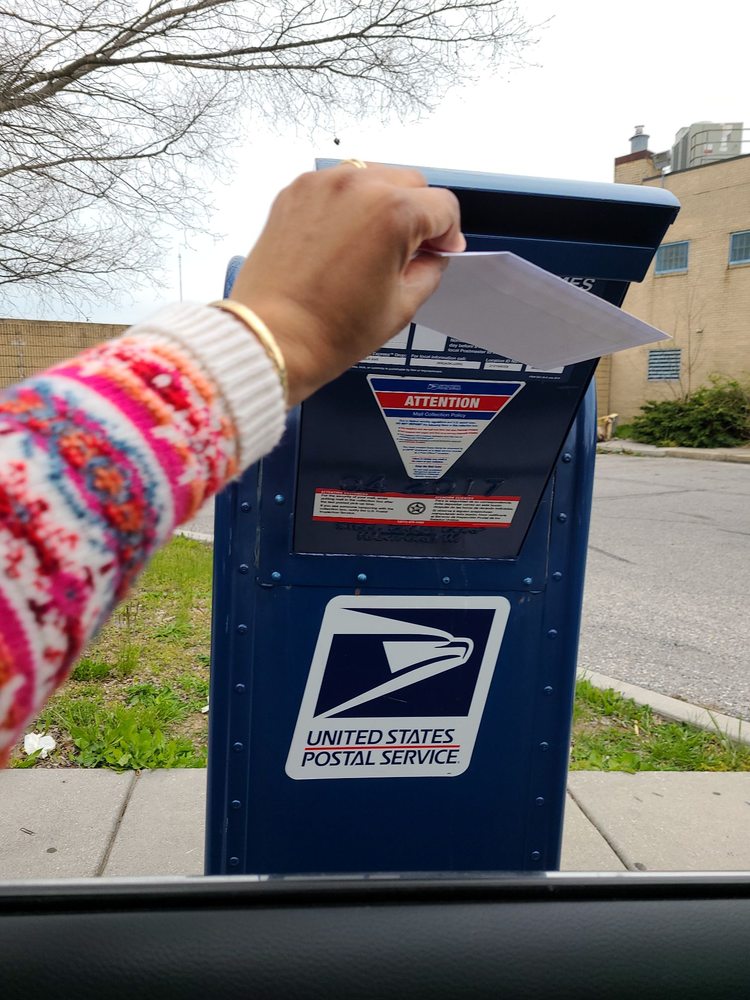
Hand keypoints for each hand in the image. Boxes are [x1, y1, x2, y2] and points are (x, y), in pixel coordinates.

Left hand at [229, 163, 463, 405]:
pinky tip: (343, 240)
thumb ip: (429, 270)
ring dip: (383, 204)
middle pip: (411, 183)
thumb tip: (433, 254)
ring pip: (373, 177)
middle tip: (410, 251)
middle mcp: (358, 185)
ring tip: (372, 246)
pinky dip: (348, 205)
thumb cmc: (327, 330)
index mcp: (392, 212)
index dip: (449, 233)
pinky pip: (337, 186)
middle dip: (418, 214)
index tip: (441, 250)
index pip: (443, 206)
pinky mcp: (295, 192)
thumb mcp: (402, 307)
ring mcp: (323, 184)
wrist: (272, 337)